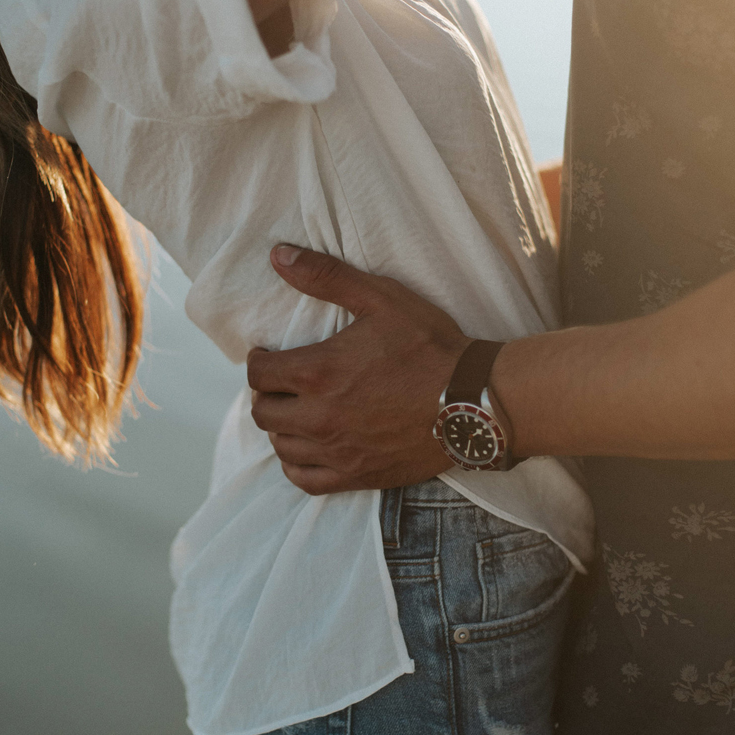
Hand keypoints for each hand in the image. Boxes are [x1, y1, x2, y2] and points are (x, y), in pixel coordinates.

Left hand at [244, 245, 466, 493]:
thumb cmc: (431, 347)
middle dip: (267, 393)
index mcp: (318, 373)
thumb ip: (326, 277)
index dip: (258, 362)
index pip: (257, 374)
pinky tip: (307, 448)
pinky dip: (297, 465)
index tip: (269, 356)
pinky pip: (304, 480)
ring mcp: (337, 451)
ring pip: (280, 446)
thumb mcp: (382, 299)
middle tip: (284, 383)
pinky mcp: (357, 475)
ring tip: (297, 411)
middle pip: (263, 412)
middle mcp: (320, 417)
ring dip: (281, 427)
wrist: (477, 400)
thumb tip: (278, 255)